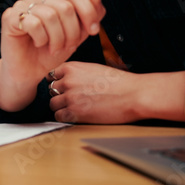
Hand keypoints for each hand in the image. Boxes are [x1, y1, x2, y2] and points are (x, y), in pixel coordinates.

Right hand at [0, 0, 105, 111]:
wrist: (30, 72)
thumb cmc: (51, 52)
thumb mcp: (78, 34)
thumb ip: (89, 14)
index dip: (88, 11)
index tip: (93, 31)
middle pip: (65, 7)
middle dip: (72, 32)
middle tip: (68, 46)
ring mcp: (22, 6)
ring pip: (50, 15)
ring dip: (57, 38)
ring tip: (54, 48)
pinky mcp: (9, 17)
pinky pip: (33, 24)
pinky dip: (41, 38)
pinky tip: (38, 43)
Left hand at [48, 63, 184, 123]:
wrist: (134, 94)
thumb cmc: (121, 83)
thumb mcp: (95, 69)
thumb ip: (78, 73)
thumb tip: (68, 80)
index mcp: (72, 68)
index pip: (52, 75)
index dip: (58, 83)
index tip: (64, 88)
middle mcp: (68, 81)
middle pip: (51, 90)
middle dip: (60, 95)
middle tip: (72, 99)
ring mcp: (70, 97)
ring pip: (53, 103)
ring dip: (61, 107)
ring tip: (75, 108)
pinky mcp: (75, 112)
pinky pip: (59, 116)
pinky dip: (65, 117)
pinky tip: (77, 115)